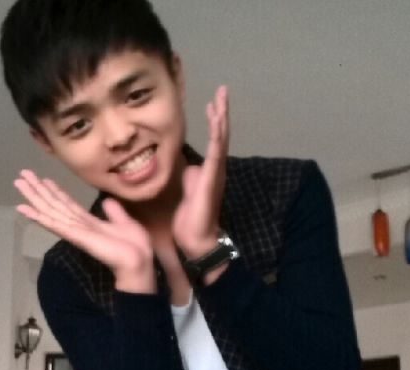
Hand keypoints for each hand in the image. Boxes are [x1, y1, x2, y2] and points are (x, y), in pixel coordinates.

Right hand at [14, 171, 155, 292]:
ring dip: (33, 198)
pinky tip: (25, 209)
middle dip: (38, 191)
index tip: (44, 179)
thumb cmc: (134, 246)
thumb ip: (114, 212)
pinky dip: (38, 217)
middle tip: (21, 176)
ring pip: (50, 211)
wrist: (138, 261)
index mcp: (90, 223)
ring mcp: (75, 231)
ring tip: (18, 184)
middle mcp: (78, 226)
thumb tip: (107, 201)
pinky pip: (54, 224)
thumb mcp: (125, 222)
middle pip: (54, 205)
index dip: (56, 191)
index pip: (68, 204)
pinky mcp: (76, 236)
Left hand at [172, 85, 228, 258]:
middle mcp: (216, 168)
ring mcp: (216, 172)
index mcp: (209, 171)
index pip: (213, 140)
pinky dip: (217, 134)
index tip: (211, 103)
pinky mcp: (212, 178)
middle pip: (221, 134)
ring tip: (221, 97)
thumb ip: (189, 175)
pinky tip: (217, 118)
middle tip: (222, 91)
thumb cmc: (190, 218)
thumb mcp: (187, 190)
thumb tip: (188, 165)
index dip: (213, 121)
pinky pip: (215, 152)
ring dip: (221, 117)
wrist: (196, 238)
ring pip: (220, 139)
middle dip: (221, 112)